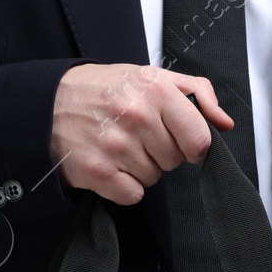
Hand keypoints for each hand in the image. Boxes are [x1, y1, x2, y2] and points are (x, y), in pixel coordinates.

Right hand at [50, 63, 234, 204]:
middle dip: (160, 152)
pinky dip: (123, 186)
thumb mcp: (150, 77)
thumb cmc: (104, 90)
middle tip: (136, 135)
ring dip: (139, 168)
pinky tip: (109, 164)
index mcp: (154, 90)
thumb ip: (196, 93)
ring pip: (154, 179)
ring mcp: (115, 146)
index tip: (180, 141)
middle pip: (175, 161)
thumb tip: (224, 123)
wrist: (47, 105)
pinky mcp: (98, 172)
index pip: (199, 138)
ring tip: (118, 146)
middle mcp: (136, 116)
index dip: (193, 145)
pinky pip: (133, 195)